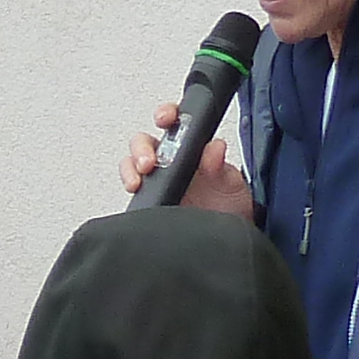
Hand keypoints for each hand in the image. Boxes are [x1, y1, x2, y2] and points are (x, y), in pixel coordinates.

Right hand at [122, 98, 254, 221]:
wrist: (222, 244)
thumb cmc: (230, 210)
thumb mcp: (232, 186)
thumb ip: (221, 167)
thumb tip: (214, 147)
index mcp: (192, 150)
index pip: (175, 123)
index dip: (166, 114)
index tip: (166, 118)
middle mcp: (171, 163)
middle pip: (145, 142)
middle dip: (142, 148)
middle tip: (148, 161)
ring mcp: (157, 183)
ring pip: (131, 164)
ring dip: (130, 168)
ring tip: (137, 180)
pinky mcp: (148, 202)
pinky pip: (131, 190)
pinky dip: (127, 186)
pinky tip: (135, 192)